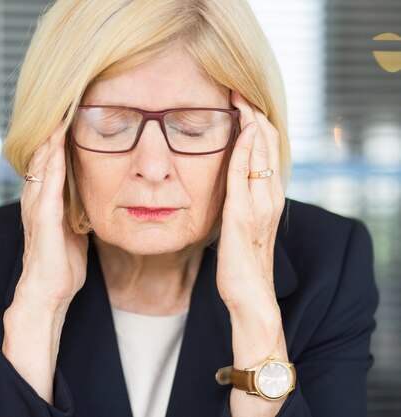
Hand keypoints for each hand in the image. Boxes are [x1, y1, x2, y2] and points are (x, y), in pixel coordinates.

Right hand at [16, 123, 88, 310]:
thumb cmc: (61, 266)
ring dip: (50, 138)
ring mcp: (37, 208)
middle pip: (41, 157)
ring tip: (59, 111)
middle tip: (63, 102)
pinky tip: (58, 142)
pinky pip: (48, 182)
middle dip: (51, 131)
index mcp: (43, 203)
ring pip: (41, 164)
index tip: (70, 115)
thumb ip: (77, 213)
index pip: (48, 163)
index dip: (57, 140)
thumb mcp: (73, 231)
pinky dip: (52, 161)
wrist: (47, 293)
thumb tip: (93, 201)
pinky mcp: (43, 218)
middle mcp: (35, 200)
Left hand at [216, 91, 284, 308]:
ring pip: (261, 153)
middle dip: (253, 113)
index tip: (239, 101)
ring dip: (251, 122)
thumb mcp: (242, 225)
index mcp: (268, 197)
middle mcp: (269, 196)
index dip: (256, 123)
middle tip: (236, 88)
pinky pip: (243, 175)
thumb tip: (227, 186)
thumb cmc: (242, 263)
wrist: (251, 295)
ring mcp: (259, 205)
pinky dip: (243, 148)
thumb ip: (239, 202)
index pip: (266, 150)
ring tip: (238, 97)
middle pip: (268, 144)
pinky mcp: (243, 215)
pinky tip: (240, 129)